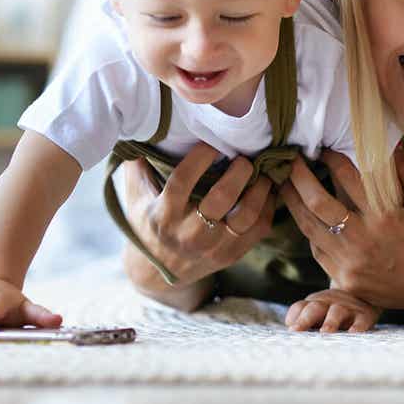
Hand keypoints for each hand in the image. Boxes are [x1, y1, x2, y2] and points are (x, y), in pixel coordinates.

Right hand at [120, 143, 276, 287]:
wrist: (155, 274)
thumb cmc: (147, 223)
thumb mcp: (135, 196)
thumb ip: (138, 165)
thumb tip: (145, 128)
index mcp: (163, 215)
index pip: (182, 182)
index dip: (199, 158)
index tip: (211, 143)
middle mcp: (189, 233)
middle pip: (221, 198)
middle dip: (239, 171)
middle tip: (244, 157)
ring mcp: (213, 247)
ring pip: (246, 215)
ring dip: (260, 188)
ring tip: (262, 172)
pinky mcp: (231, 255)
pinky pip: (259, 229)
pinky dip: (268, 207)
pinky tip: (266, 191)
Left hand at [279, 148, 403, 320]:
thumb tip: (390, 144)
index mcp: (387, 217)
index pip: (348, 179)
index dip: (333, 159)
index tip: (325, 148)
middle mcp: (364, 241)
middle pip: (317, 203)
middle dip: (299, 176)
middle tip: (291, 159)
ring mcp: (351, 264)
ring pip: (310, 228)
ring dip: (293, 202)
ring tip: (284, 183)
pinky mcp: (345, 280)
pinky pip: (318, 250)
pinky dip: (310, 230)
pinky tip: (305, 215)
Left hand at [285, 288, 381, 332]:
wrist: (367, 294)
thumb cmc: (334, 311)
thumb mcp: (318, 312)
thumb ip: (302, 320)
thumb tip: (291, 329)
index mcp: (314, 304)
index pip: (300, 308)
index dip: (295, 317)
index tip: (291, 330)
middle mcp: (328, 304)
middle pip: (315, 308)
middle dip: (305, 319)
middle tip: (297, 330)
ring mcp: (346, 309)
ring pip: (336, 312)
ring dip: (330, 322)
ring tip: (325, 332)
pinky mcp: (365, 315)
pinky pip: (361, 320)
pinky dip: (357, 326)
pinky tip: (353, 333)